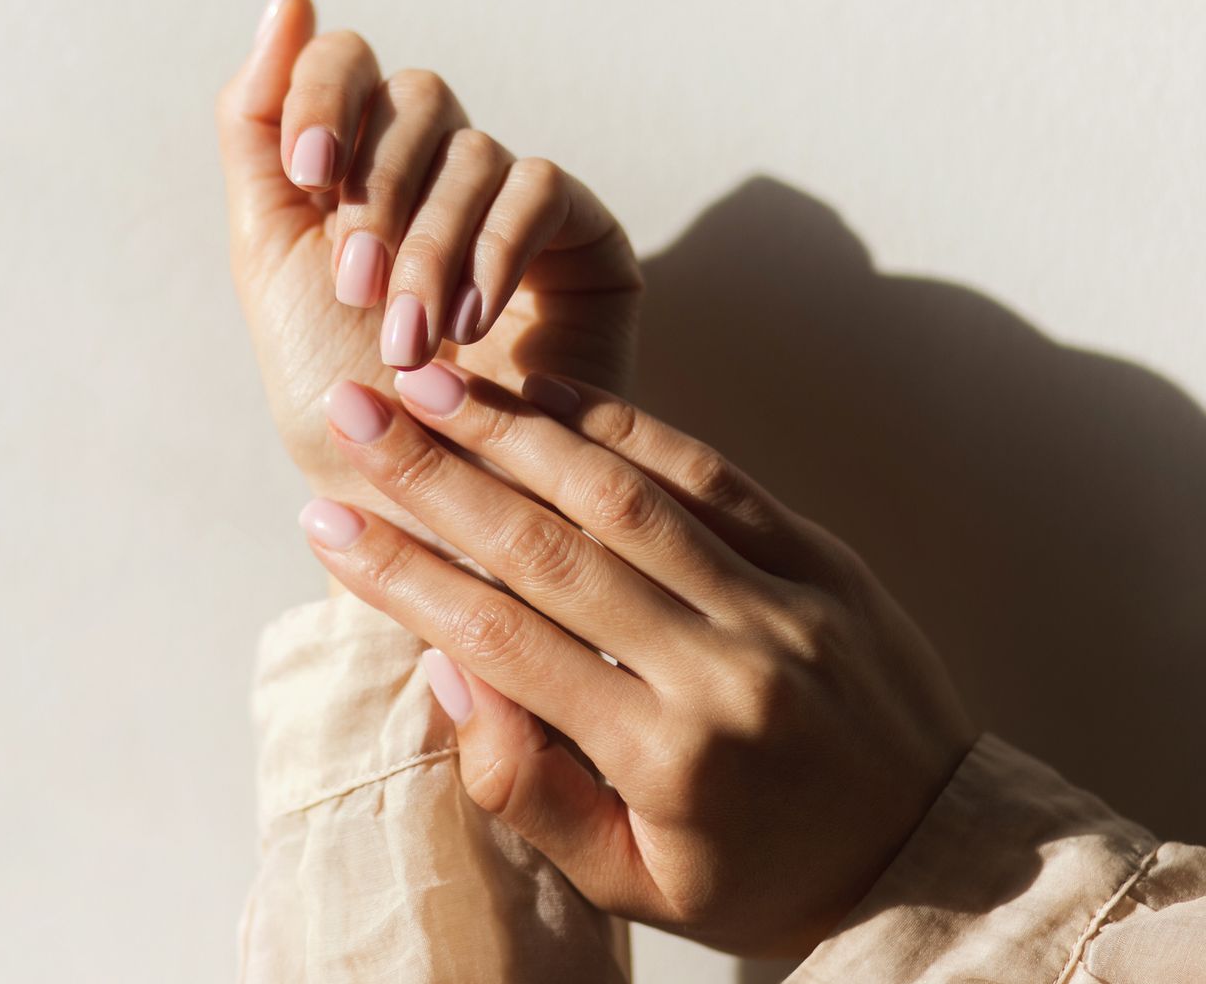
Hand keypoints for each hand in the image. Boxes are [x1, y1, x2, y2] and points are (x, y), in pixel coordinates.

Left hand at [215, 0, 640, 533]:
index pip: (347, 64)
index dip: (323, 95)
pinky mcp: (582, 240)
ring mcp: (512, 201)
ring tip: (409, 340)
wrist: (410, 503)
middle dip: (375, 192)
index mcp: (357, 165)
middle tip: (357, 287)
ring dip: (429, 245)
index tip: (305, 169)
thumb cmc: (337, 394)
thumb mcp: (268, 254)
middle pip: (414, 99)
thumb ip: (259, 128)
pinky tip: (474, 324)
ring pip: (474, 152)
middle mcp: (436, 170)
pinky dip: (496, 249)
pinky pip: (541, 190)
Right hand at [293, 361, 977, 957]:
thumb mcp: (632, 880)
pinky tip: (540, 388)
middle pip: (547, 546)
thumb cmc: (760, 876)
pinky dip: (615, 422)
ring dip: (510, 428)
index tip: (325, 521)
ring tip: (425, 382)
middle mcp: (722, 666)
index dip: (402, 575)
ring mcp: (778, 600)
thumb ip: (527, 788)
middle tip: (350, 413)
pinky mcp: (818, 554)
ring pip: (620, 492)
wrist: (938, 857)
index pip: (503, 641)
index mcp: (665, 756)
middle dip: (434, 472)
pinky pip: (704, 470)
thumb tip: (445, 668)